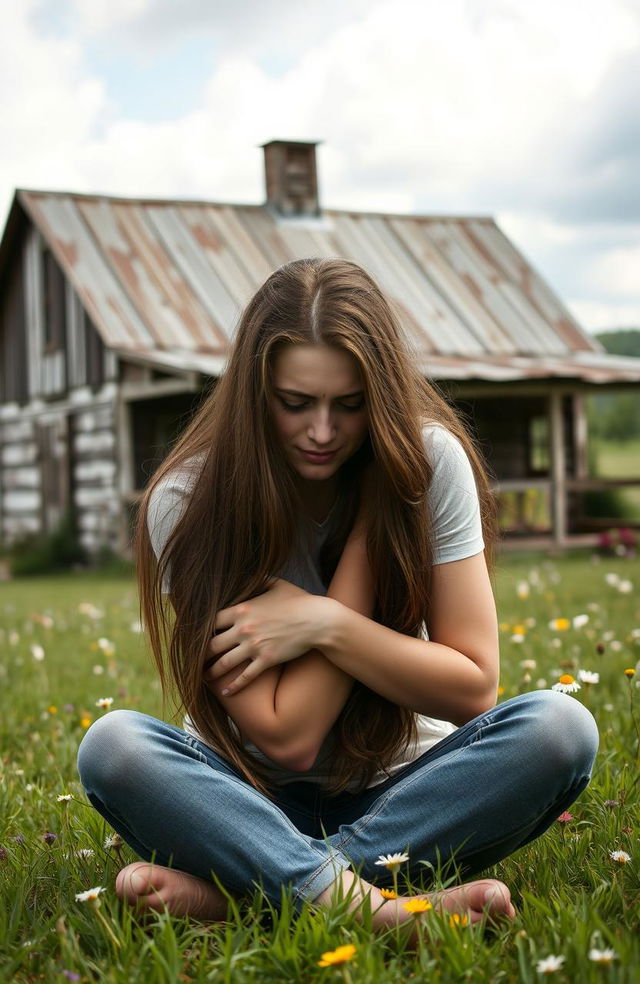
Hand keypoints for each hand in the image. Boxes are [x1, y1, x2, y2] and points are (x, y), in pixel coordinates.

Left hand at [205, 579, 330, 694]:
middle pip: (212, 644)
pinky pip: (246, 676)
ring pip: (225, 663)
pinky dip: (234, 686)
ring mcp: (255, 646)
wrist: (317, 620)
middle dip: (201, 655)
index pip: (212, 621)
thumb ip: (259, 580)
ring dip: (212, 672)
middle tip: (193, 661)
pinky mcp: (267, 660)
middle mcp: (244, 628)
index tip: (196, 638)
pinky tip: (227, 692)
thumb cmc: (299, 600)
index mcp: (242, 609)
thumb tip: (250, 574)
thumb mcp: (277, 584)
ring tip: (204, 678)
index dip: (201, 630)